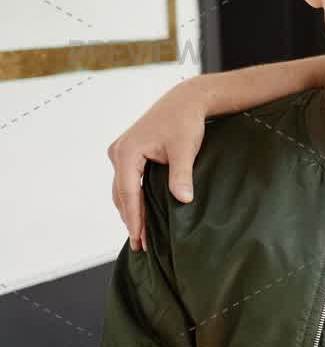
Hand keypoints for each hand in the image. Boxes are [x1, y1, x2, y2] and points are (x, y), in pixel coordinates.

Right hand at [108, 80, 208, 250]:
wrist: (184, 101)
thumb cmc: (184, 123)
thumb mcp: (184, 150)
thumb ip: (181, 175)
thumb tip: (183, 201)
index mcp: (127, 153)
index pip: (129, 193)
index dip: (134, 218)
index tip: (138, 239)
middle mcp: (118, 152)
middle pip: (121, 194)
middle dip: (130, 219)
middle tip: (138, 245)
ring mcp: (121, 152)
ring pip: (122, 189)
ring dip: (129, 210)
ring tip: (138, 235)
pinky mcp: (128, 153)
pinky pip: (127, 181)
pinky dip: (132, 198)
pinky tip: (140, 212)